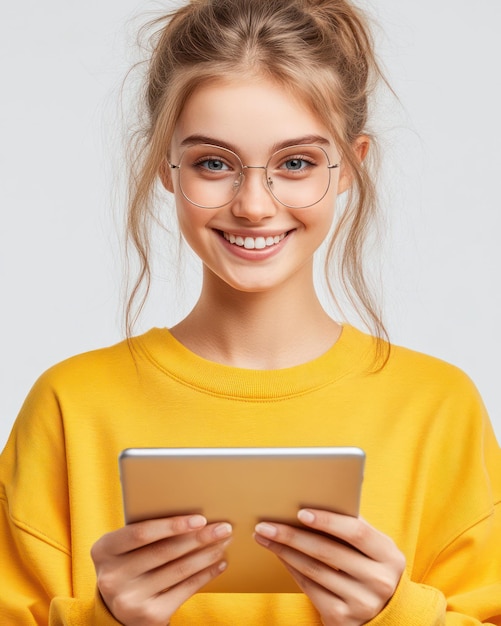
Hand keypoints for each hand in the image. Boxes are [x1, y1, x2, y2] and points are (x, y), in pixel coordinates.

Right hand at [91, 515, 231, 625]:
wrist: (118, 608)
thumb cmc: (130, 562)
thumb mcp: (126, 547)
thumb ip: (146, 532)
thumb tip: (194, 517)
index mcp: (103, 550)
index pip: (140, 533)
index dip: (172, 525)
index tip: (200, 519)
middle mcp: (112, 577)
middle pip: (165, 551)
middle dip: (199, 538)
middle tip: (224, 528)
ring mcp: (129, 600)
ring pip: (178, 570)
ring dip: (207, 554)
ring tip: (224, 542)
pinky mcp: (148, 616)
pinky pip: (185, 590)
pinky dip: (205, 574)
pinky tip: (219, 564)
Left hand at [254, 509, 404, 625]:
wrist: (383, 614)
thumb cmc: (371, 566)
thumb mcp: (374, 548)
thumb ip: (355, 524)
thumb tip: (321, 492)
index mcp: (390, 556)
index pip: (356, 532)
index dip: (328, 521)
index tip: (300, 512)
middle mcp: (379, 582)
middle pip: (327, 552)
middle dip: (292, 535)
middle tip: (266, 524)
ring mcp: (361, 603)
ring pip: (313, 570)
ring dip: (284, 551)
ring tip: (264, 536)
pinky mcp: (342, 618)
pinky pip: (309, 588)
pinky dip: (291, 568)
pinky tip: (279, 555)